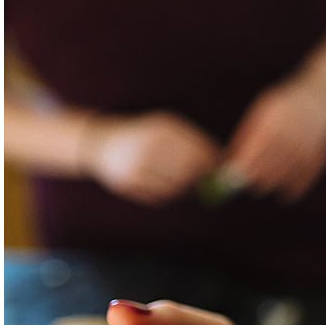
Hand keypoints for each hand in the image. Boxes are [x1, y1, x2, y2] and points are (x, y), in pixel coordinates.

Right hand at [86, 112, 221, 204]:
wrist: (102, 143)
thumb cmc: (145, 136)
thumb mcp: (167, 128)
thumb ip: (194, 141)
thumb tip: (223, 162)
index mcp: (162, 130)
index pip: (198, 151)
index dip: (213, 162)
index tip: (219, 167)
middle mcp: (148, 147)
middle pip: (189, 170)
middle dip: (201, 177)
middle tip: (204, 178)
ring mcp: (136, 167)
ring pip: (177, 186)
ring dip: (187, 187)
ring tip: (185, 180)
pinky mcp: (128, 184)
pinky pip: (161, 196)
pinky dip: (170, 193)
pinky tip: (166, 184)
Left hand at [224, 75, 325, 201]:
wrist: (323, 95)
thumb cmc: (285, 105)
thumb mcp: (264, 110)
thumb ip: (248, 134)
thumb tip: (231, 162)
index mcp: (273, 119)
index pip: (254, 151)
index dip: (243, 167)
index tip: (234, 177)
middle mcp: (292, 131)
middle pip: (270, 164)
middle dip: (257, 178)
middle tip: (249, 185)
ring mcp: (309, 143)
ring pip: (288, 173)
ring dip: (274, 184)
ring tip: (265, 186)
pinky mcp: (322, 153)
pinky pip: (307, 176)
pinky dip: (296, 188)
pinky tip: (286, 193)